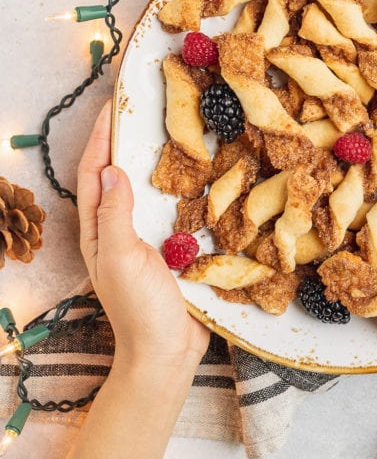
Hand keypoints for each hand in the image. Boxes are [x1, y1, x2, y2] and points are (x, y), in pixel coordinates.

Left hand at [77, 102, 209, 369]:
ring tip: (173, 128)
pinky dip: (183, 185)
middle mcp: (119, 229)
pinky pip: (175, 207)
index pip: (93, 173)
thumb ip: (115, 214)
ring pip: (148, 188)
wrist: (168, 354)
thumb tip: (111, 168)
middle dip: (127, 140)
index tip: (114, 104)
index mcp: (98, 230)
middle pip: (118, 174)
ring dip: (156, 159)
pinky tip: (201, 172)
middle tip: (145, 106)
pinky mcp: (174, 248)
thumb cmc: (140, 310)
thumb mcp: (122, 259)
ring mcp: (146, 238)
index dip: (100, 137)